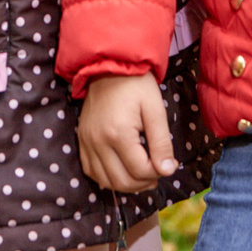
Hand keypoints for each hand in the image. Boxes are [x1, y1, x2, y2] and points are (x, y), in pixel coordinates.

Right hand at [77, 75, 174, 191]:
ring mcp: (87, 142)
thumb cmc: (136, 84)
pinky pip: (91, 171)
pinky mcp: (82, 141)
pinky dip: (108, 178)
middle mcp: (98, 142)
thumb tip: (168, 170)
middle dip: (144, 182)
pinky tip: (122, 170)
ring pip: (105, 181)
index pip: (139, 170)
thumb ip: (161, 142)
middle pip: (122, 181)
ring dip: (127, 184)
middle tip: (158, 172)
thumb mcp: (155, 109)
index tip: (169, 164)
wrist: (109, 66)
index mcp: (118, 133)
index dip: (158, 172)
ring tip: (143, 174)